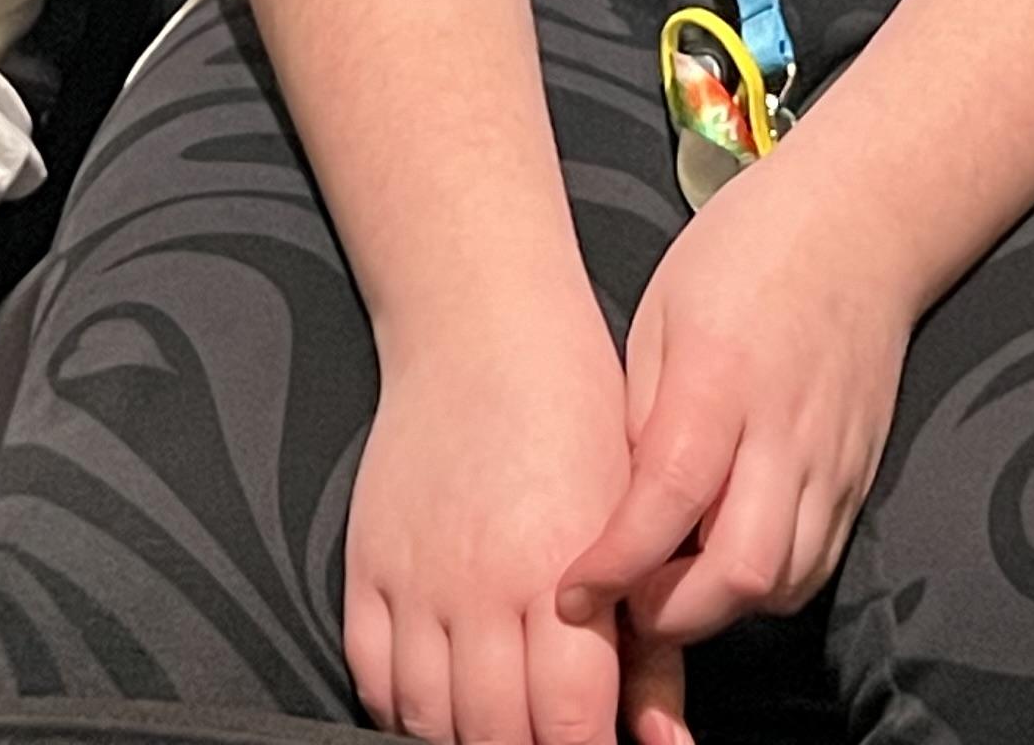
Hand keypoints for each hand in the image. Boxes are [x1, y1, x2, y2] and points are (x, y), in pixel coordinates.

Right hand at [347, 317, 638, 744]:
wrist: (481, 330)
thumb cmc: (573, 414)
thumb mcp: (633, 524)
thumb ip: (652, 644)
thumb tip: (667, 743)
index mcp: (557, 573)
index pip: (568, 726)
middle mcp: (479, 586)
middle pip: (494, 735)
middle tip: (551, 741)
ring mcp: (414, 580)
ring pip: (428, 719)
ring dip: (467, 739)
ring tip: (501, 729)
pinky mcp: (367, 566)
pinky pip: (371, 676)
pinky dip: (401, 709)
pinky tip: (438, 705)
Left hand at [558, 155, 912, 690]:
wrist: (860, 224)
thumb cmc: (745, 253)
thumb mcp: (660, 315)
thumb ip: (638, 417)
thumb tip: (611, 511)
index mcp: (721, 380)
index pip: (667, 500)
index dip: (616, 564)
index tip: (570, 595)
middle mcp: (786, 433)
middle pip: (741, 573)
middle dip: (673, 614)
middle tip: (621, 603)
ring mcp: (833, 463)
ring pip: (784, 585)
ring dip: (719, 606)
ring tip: (668, 583)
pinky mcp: (858, 479)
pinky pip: (815, 565)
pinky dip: (764, 585)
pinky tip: (721, 557)